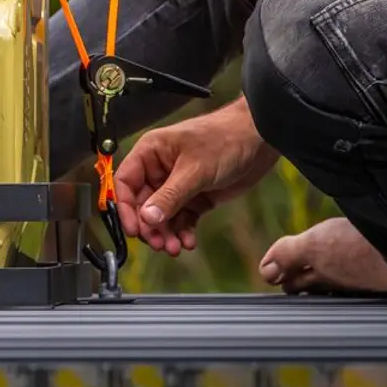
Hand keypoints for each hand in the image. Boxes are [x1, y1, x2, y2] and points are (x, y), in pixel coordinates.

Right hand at [114, 97, 278, 255]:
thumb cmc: (225, 139)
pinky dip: (183, 231)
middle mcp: (160, 169)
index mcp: (150, 152)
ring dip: (167, 233)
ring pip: (162, 216)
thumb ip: (170, 196)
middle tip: (159, 243)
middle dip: (150, 226)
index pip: (125, 182)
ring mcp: (177, 184)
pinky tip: (188, 242)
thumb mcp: (194, 170)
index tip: (133, 229)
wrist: (261, 140)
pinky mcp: (196, 196)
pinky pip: (182, 219)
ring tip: (175, 247)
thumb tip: (146, 218)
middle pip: (142, 204)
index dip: (125, 207)